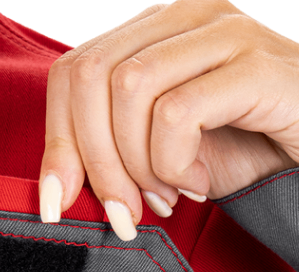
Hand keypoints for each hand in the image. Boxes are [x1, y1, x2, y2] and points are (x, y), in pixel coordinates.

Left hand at [39, 0, 298, 239]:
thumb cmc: (245, 151)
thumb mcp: (162, 156)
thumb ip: (111, 154)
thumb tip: (54, 190)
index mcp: (153, 33)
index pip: (72, 72)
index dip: (56, 143)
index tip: (57, 207)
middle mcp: (184, 17)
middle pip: (91, 75)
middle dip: (93, 161)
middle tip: (120, 214)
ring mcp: (222, 32)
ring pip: (129, 88)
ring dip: (137, 164)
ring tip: (166, 196)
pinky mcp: (254, 63)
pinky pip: (177, 112)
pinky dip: (173, 162)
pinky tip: (195, 184)